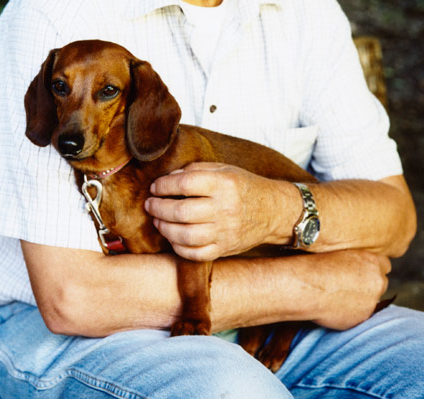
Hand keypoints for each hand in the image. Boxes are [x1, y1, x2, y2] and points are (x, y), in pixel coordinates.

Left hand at [145, 162, 291, 260]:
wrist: (273, 210)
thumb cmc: (244, 187)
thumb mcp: (224, 169)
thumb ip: (196, 170)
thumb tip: (167, 179)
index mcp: (224, 183)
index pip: (185, 183)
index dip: (164, 185)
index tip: (155, 186)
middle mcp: (225, 208)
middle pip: (182, 211)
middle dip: (159, 207)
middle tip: (150, 204)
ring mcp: (225, 231)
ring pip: (186, 235)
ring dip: (165, 228)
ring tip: (158, 221)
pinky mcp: (225, 248)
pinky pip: (196, 254)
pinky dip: (179, 247)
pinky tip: (172, 237)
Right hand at [304, 250, 392, 330]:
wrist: (308, 288)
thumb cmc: (317, 267)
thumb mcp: (340, 255)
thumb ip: (357, 262)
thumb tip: (358, 270)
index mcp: (372, 262)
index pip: (385, 265)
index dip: (373, 269)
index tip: (363, 272)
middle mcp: (376, 281)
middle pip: (381, 283)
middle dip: (371, 285)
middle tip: (352, 285)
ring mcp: (371, 301)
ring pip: (372, 300)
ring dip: (361, 299)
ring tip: (339, 296)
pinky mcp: (362, 318)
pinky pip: (360, 314)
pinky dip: (352, 312)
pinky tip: (336, 306)